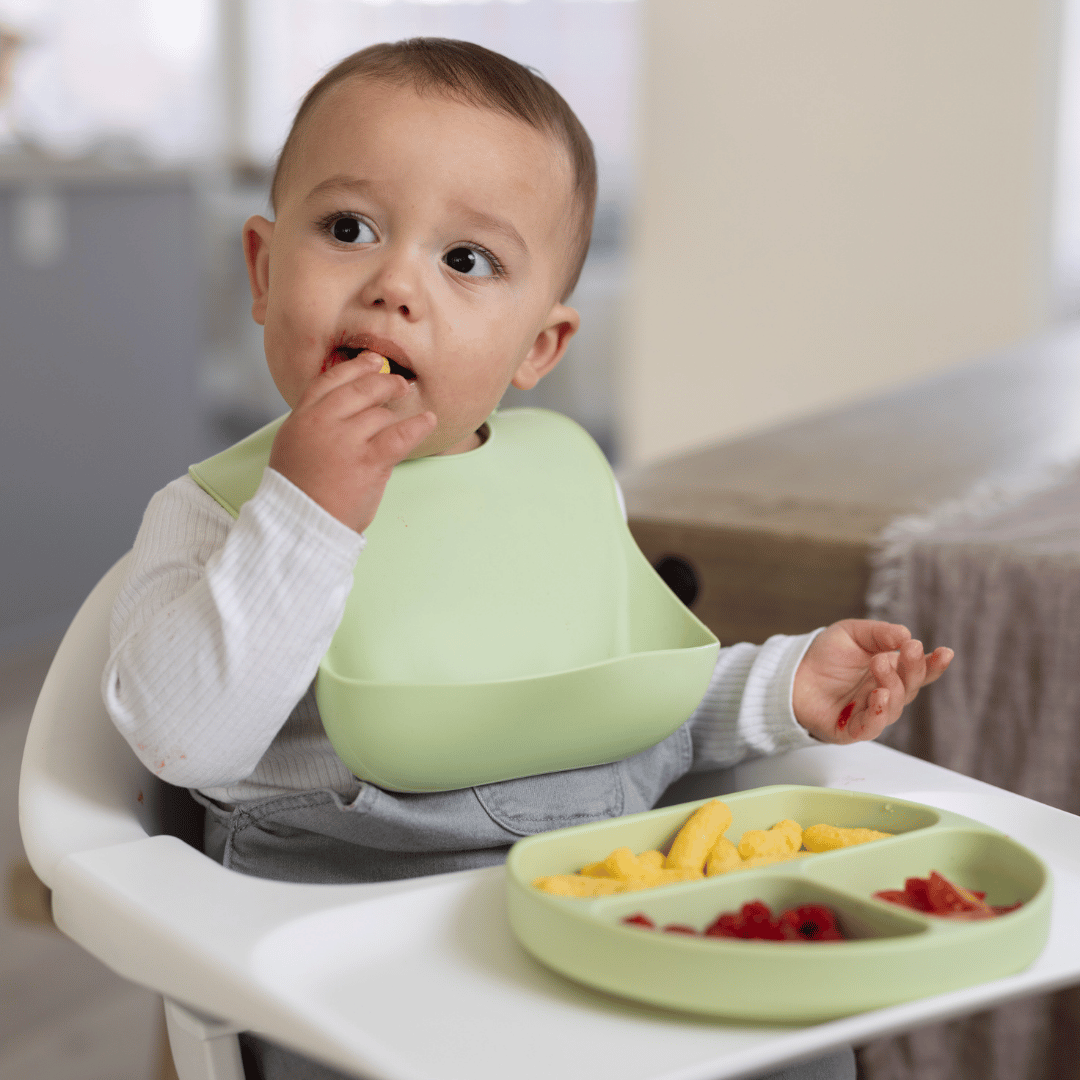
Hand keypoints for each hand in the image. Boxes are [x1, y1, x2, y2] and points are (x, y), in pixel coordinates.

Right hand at [268, 352, 436, 531]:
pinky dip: (418, 426)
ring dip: (396, 415)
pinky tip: (428, 420)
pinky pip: (401, 434)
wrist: (301, 523)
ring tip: (407, 415)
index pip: (331, 379)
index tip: (373, 362)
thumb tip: (346, 403)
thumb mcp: (294, 444)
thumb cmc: (300, 489)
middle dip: (384, 382)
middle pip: (360, 388)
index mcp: (302, 416)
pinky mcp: (369, 461)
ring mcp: (346, 441)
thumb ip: (316, 420)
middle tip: (399, 384)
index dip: (356, 367)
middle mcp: (322, 422)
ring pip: (381, 413)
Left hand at [791, 619, 952, 743]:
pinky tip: (879, 696)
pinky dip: (878, 714)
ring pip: (894, 706)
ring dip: (893, 686)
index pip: (920, 671)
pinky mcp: (852, 730)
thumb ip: (879, 634)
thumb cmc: (824, 655)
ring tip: (879, 665)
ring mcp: (870, 712)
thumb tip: (906, 635)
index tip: (945, 653)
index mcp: (890, 671)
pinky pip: (871, 727)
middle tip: (906, 650)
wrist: (791, 674)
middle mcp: (885, 693)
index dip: (934, 664)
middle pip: (911, 687)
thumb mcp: (853, 634)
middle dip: (912, 668)